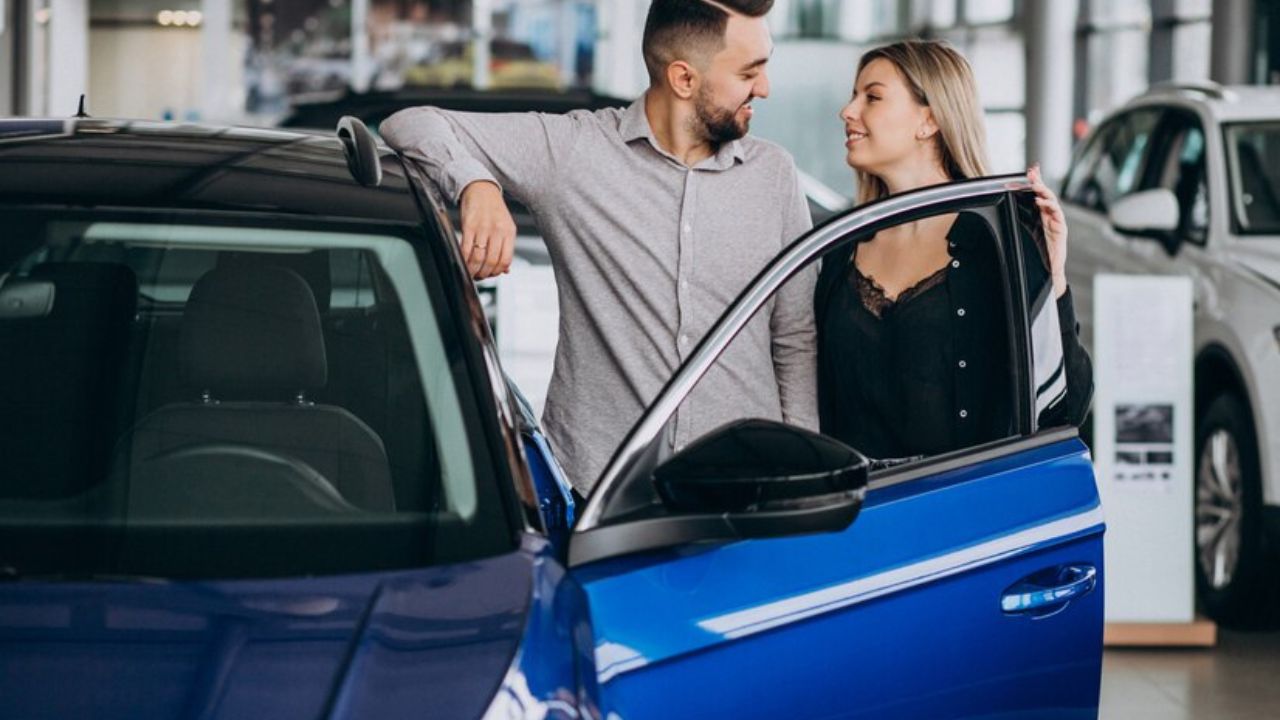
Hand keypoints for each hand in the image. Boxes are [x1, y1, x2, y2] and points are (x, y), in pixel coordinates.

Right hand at [459, 181, 515, 278]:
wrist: (481, 188)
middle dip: (484, 274)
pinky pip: (465, 249)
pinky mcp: (469, 226)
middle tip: (479, 276)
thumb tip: (506, 270)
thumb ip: (506, 248)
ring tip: (471, 271)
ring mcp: (483, 228)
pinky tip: (463, 261)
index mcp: (509, 232)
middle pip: (491, 261)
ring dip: (473, 269)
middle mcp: (497, 231)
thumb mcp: (506, 227)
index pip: (506, 260)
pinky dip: (463, 259)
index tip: (491, 275)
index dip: (498, 272)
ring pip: (478, 258)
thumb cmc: (493, 209)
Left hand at [1029, 164, 1067, 297]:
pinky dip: (1048, 206)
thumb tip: (1008, 206)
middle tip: (1031, 172)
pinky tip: (1040, 201)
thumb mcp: (1027, 230)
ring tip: (1034, 183)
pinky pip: (1056, 213)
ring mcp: (1056, 220)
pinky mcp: (1061, 228)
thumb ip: (1021, 217)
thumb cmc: (1039, 249)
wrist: (1049, 268)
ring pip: (1052, 200)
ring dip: (1043, 190)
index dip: (1035, 181)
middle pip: (1045, 193)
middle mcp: (1050, 214)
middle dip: (1038, 181)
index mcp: (1041, 213)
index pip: (1038, 193)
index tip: (1029, 170)